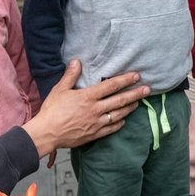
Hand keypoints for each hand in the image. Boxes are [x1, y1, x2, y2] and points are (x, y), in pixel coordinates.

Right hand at [22, 59, 149, 156]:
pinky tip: (124, 120)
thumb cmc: (52, 110)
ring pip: (119, 114)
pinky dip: (119, 123)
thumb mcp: (60, 89)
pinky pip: (111, 129)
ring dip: (130, 108)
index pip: (111, 86)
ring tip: (138, 103)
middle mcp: (96, 109)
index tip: (136, 76)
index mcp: (88, 97)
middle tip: (147, 89)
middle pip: (120, 100)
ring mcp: (96, 123)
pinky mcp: (94, 134)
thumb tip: (77, 61)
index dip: (125, 80)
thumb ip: (70, 75)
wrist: (47, 133)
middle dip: (135, 94)